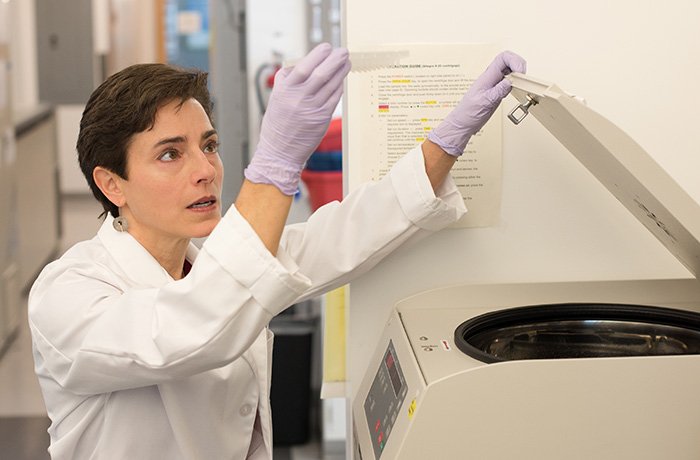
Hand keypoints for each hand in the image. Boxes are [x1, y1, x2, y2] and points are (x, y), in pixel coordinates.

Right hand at [244, 43, 350, 194]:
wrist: (279, 152)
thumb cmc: (278, 123)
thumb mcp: (277, 97)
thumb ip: (288, 79)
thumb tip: (304, 62)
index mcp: (285, 90)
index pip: (304, 65)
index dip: (318, 54)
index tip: (326, 47)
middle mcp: (299, 98)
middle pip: (322, 73)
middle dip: (335, 60)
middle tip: (343, 51)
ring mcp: (312, 109)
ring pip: (331, 85)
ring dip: (341, 71)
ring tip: (347, 62)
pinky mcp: (322, 118)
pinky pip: (334, 98)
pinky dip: (339, 87)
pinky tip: (342, 80)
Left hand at [427, 51, 526, 155]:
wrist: (462, 124)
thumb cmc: (467, 114)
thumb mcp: (484, 102)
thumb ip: (498, 91)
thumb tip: (510, 81)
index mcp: (487, 77)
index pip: (502, 58)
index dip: (514, 60)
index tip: (520, 72)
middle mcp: (491, 79)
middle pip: (508, 61)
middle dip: (519, 65)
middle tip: (523, 78)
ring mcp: (495, 85)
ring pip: (510, 72)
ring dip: (518, 74)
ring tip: (521, 84)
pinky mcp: (497, 93)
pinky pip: (509, 83)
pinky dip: (515, 84)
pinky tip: (516, 89)